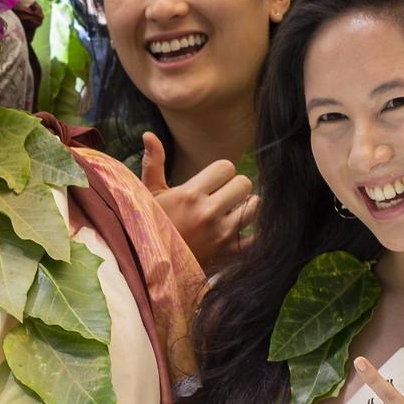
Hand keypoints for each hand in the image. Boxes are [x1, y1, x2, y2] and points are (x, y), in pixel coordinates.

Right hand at [142, 134, 256, 273]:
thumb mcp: (147, 196)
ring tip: (229, 213)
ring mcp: (222, 235)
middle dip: (234, 188)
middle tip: (220, 197)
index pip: (227, 167)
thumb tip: (149, 134)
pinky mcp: (230, 254)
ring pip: (255, 207)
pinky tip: (239, 232)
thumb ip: (154, 163)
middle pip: (244, 184)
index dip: (219, 173)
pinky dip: (252, 234)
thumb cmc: (147, 227)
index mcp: (190, 194)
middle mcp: (209, 213)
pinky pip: (257, 237)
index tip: (209, 183)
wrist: (147, 269)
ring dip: (245, 207)